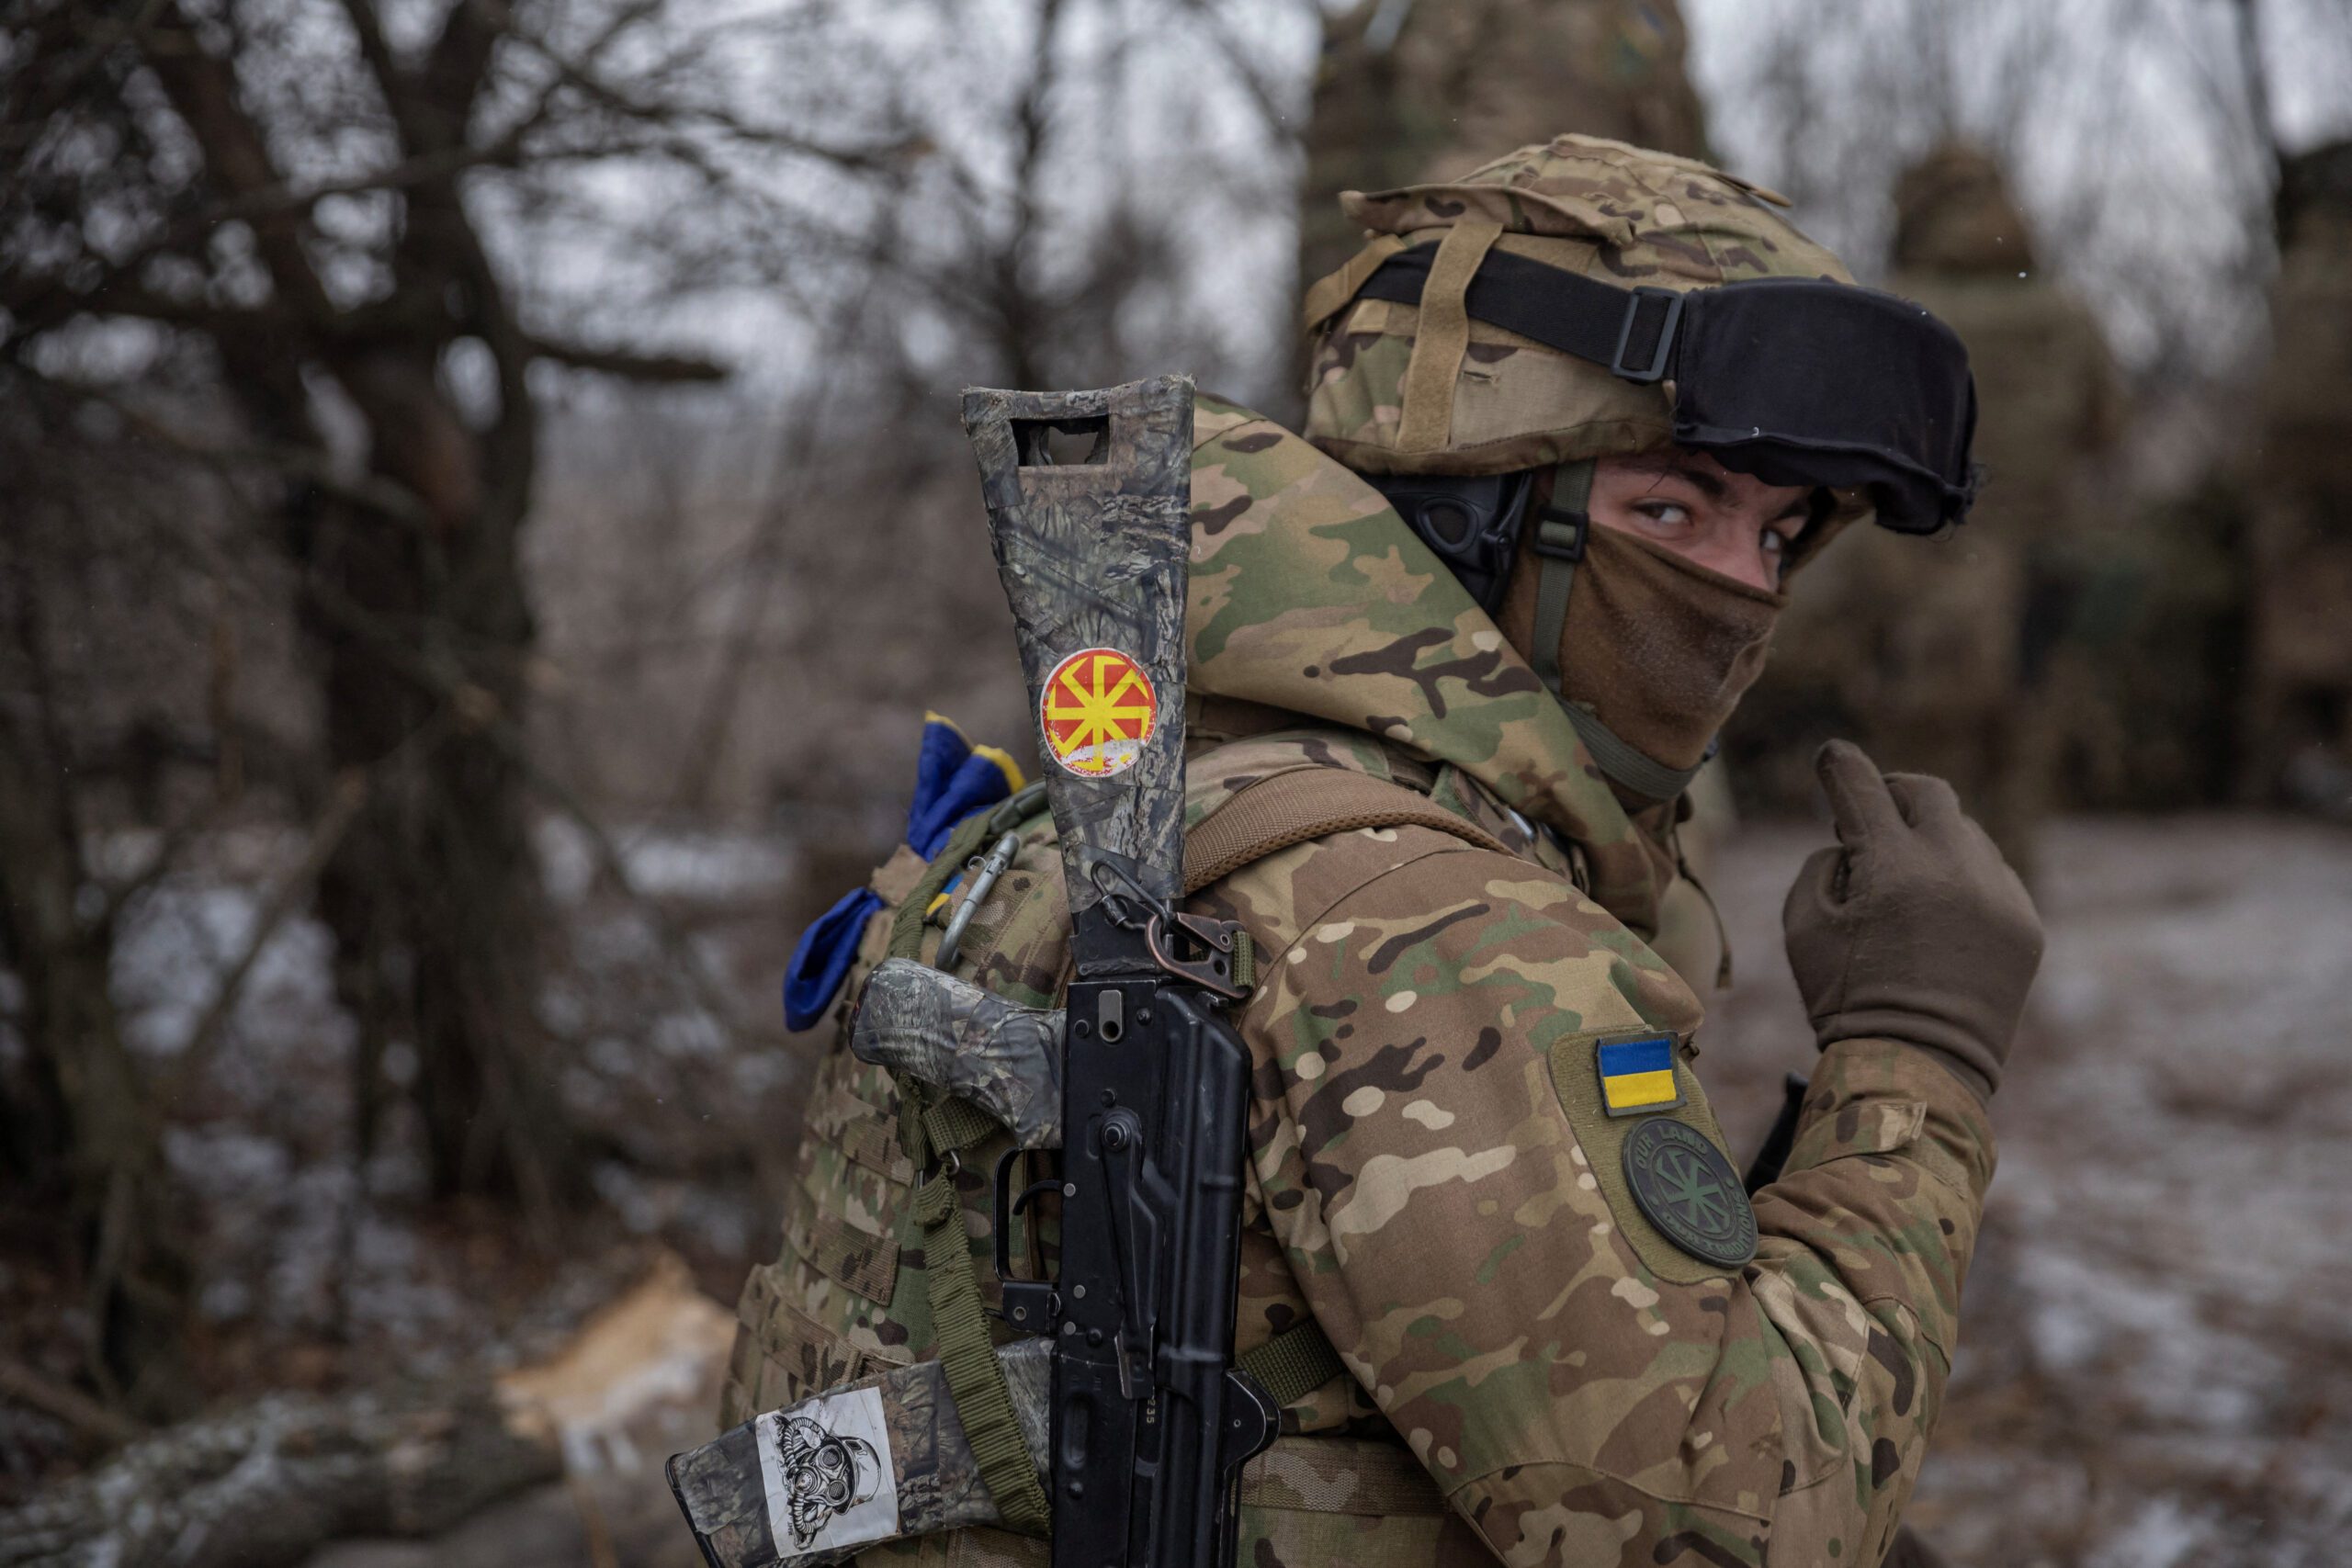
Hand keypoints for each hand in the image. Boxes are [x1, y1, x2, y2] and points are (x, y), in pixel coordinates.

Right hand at [1781, 741, 2043, 1097]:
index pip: (1862, 788)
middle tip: (1873, 816)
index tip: (1831, 758)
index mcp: (1892, 867)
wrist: (1918, 1068)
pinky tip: (1942, 915)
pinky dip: (1964, 880)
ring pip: (1964, 834)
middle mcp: (1953, 868)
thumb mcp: (1802, 926)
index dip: (1840, 767)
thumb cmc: (1846, 998)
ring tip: (1906, 882)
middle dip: (1893, 794)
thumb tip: (1852, 841)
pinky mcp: (2026, 923)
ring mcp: (1997, 895)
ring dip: (1930, 843)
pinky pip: (1993, 875)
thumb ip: (1822, 865)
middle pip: (1926, 793)